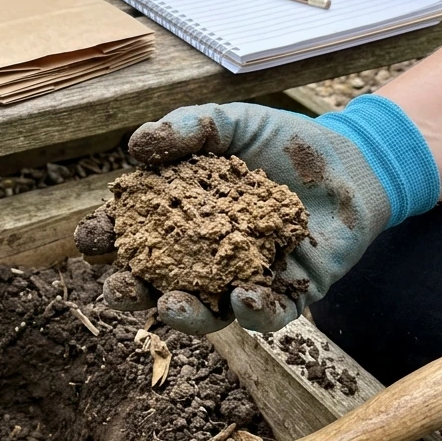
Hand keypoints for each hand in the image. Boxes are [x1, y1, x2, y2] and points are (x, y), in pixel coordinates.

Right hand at [76, 96, 438, 333]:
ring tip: (170, 305)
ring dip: (184, 315)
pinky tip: (242, 297)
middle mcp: (204, 258)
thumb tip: (136, 146)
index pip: (133, 234)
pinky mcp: (288, 294)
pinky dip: (251, 311)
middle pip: (157, 284)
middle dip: (132, 291)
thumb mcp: (229, 125)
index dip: (107, 237)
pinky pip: (265, 315)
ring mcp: (242, 279)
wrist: (351, 159)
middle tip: (118, 286)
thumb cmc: (281, 143)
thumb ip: (186, 129)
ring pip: (205, 311)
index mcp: (180, 219)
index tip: (90, 236)